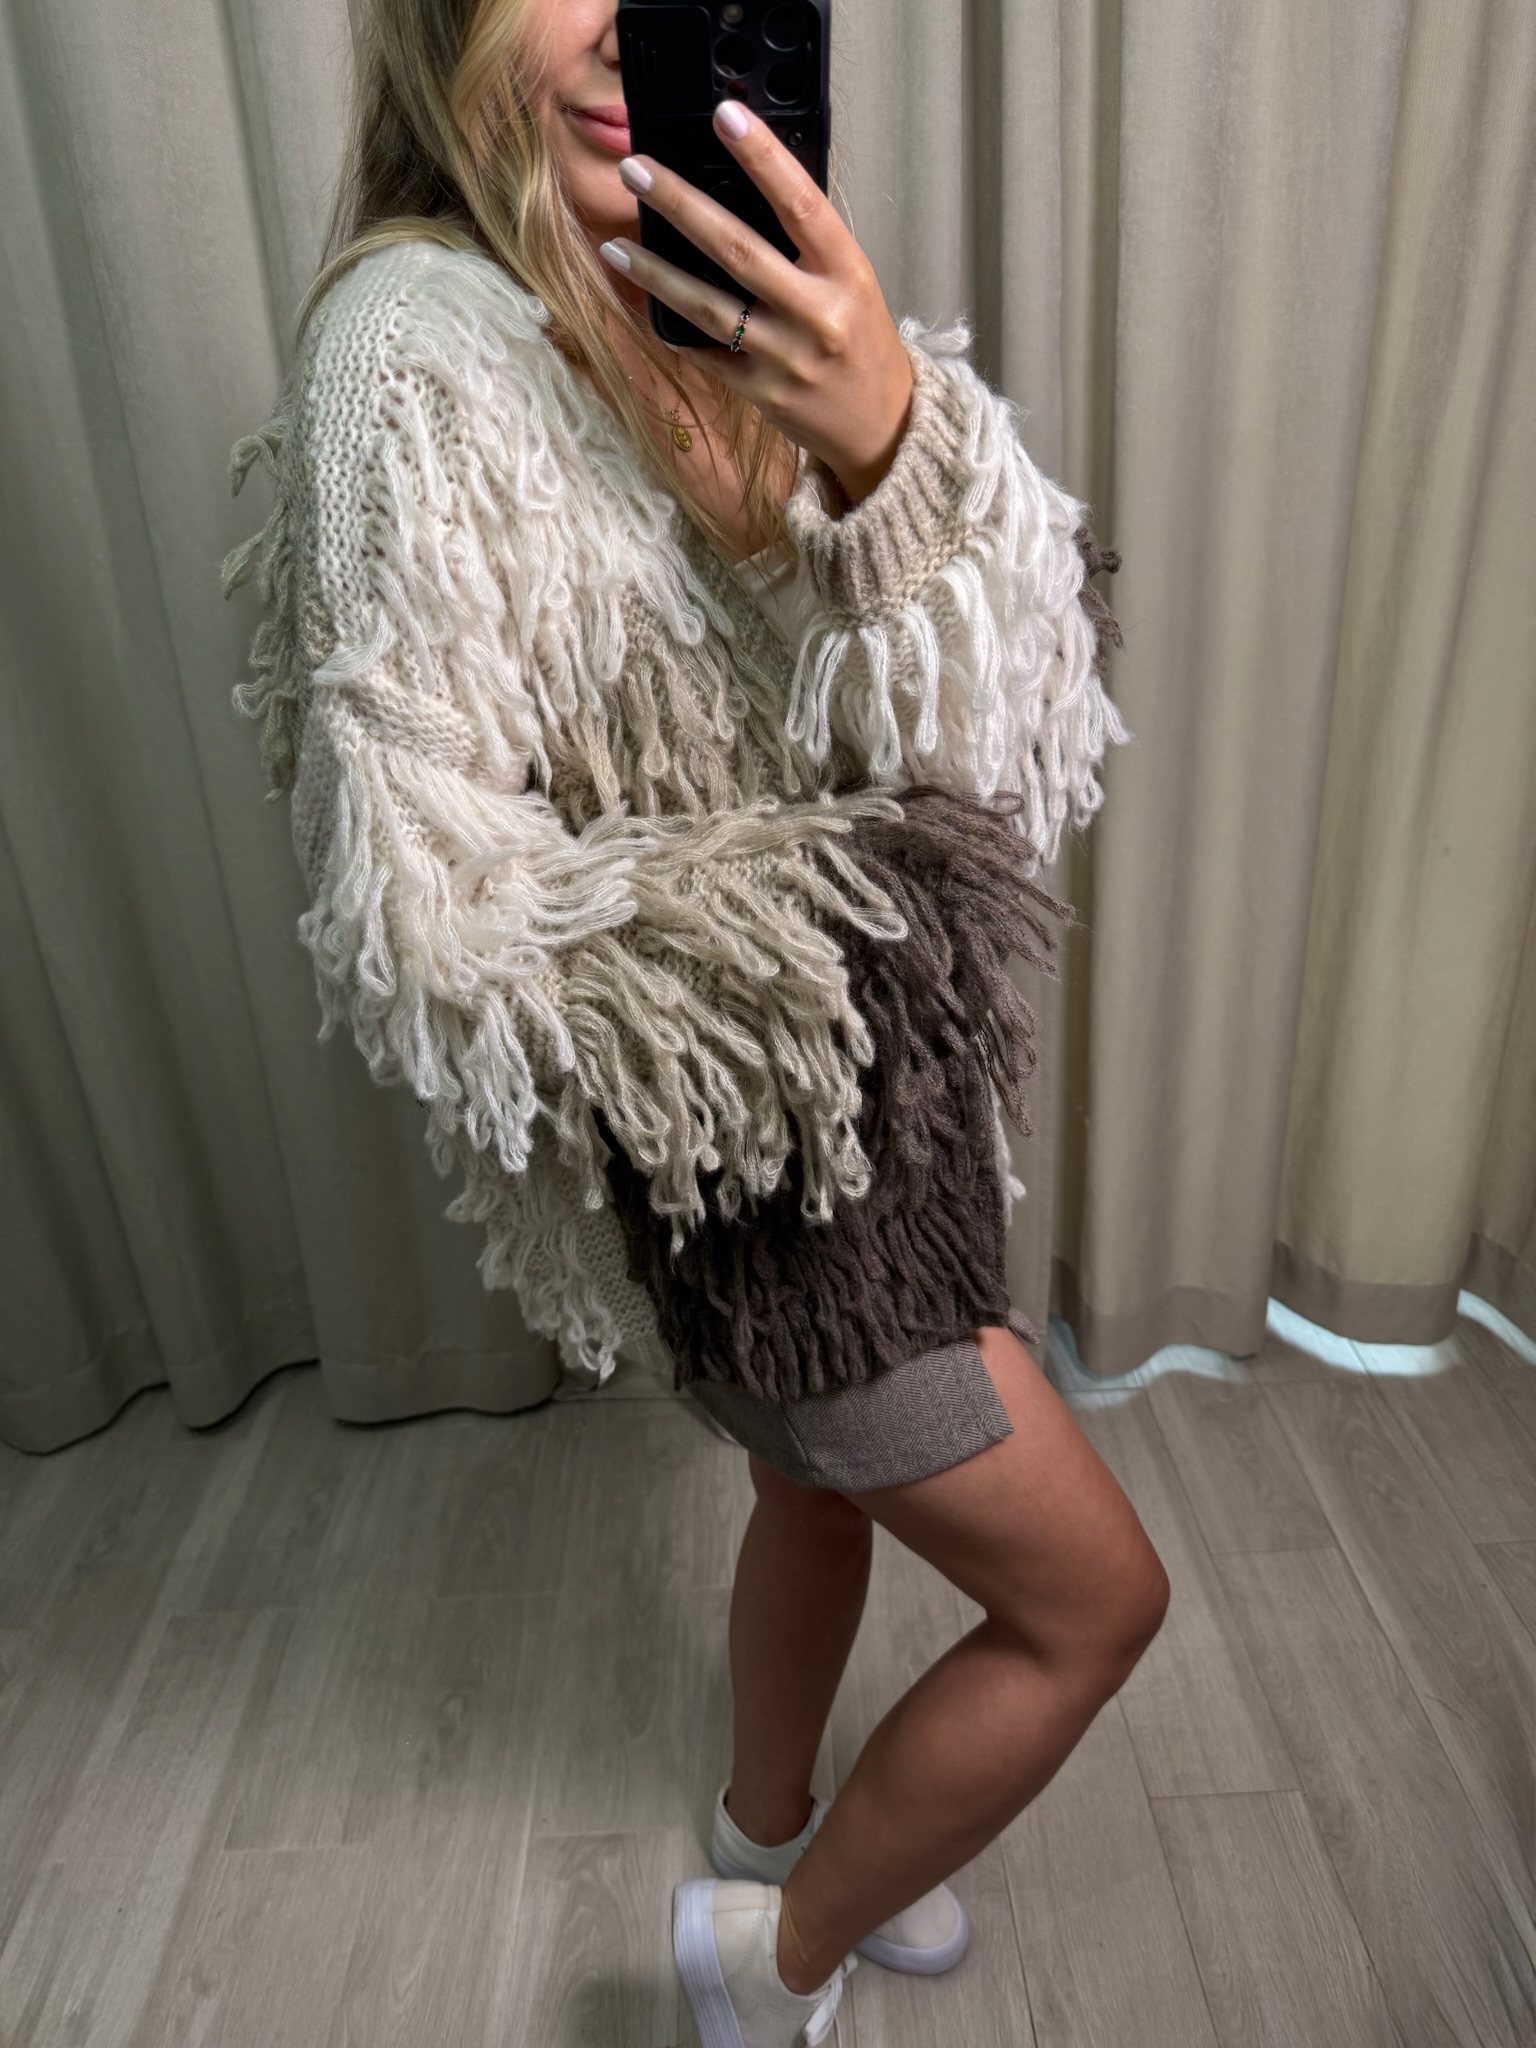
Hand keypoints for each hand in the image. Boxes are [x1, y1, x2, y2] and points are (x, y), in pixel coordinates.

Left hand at [598, 101, 913, 506]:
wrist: (882, 427)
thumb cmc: (863, 342)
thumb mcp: (853, 283)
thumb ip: (807, 246)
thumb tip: (745, 192)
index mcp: (847, 274)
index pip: (801, 204)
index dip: (763, 158)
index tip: (726, 116)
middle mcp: (816, 315)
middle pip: (737, 250)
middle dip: (680, 205)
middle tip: (636, 170)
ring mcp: (785, 358)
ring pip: (708, 307)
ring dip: (656, 273)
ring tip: (616, 244)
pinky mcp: (761, 393)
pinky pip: (706, 352)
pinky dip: (672, 326)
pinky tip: (641, 302)